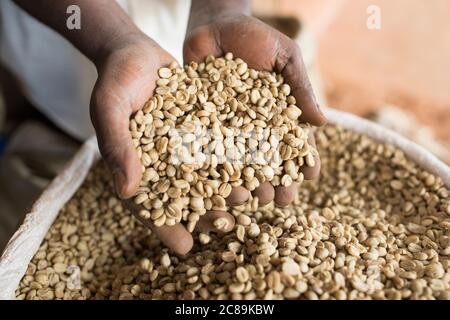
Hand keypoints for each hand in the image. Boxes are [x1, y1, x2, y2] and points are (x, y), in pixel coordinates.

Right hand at [90, 33, 235, 254]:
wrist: (135, 51)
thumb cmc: (115, 81)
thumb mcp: (109, 109)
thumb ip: (117, 146)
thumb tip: (126, 189)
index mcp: (139, 168)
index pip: (151, 205)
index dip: (166, 226)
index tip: (185, 246)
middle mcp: (167, 162)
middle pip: (188, 194)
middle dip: (208, 211)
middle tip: (227, 225)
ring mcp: (188, 146)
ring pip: (210, 173)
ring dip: (230, 186)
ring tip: (249, 197)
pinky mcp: (205, 127)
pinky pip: (222, 143)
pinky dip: (239, 153)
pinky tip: (259, 162)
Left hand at [184, 14, 325, 207]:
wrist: (215, 24)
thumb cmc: (256, 37)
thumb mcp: (285, 57)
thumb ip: (300, 88)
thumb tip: (321, 123)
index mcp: (277, 115)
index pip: (294, 145)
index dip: (302, 163)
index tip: (308, 179)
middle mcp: (253, 127)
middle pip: (266, 162)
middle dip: (274, 183)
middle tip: (278, 201)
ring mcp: (227, 128)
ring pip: (238, 163)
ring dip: (244, 184)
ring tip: (248, 199)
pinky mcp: (202, 123)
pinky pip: (207, 149)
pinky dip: (211, 168)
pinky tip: (215, 184)